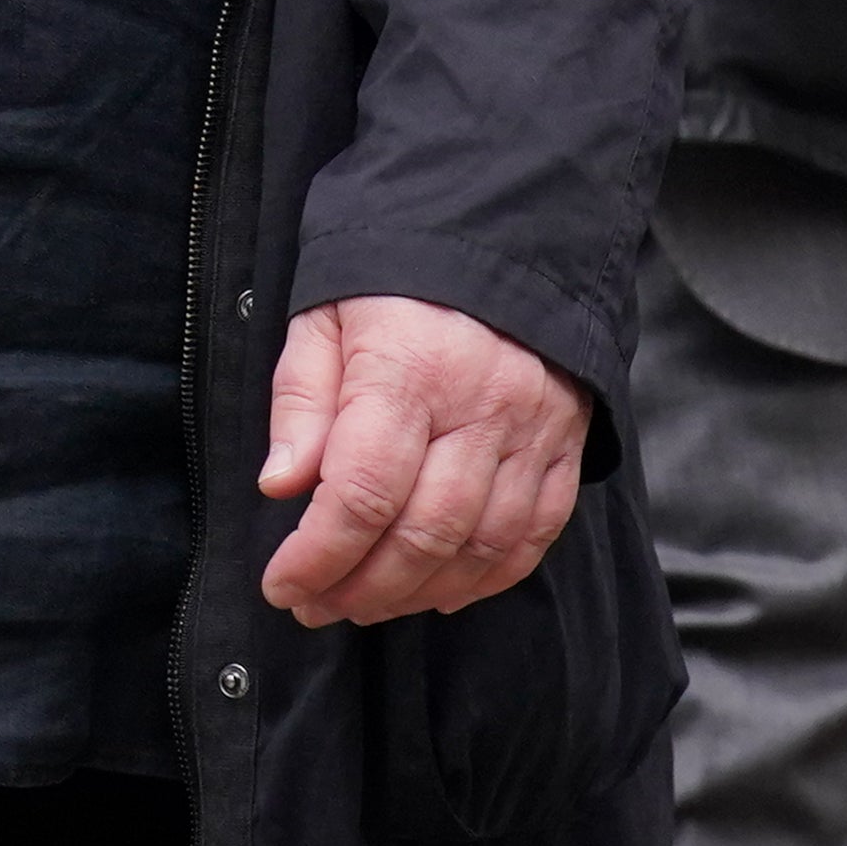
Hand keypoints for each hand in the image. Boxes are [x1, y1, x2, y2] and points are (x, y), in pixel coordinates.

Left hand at [256, 296, 586, 626]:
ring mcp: (532, 435)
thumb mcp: (323, 317)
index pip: (362, 492)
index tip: (280, 584)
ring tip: (364, 605)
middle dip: (361, 587)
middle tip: (314, 606)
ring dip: (418, 593)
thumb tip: (280, 484)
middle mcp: (480, 411)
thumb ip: (301, 401)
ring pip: (480, 547)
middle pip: (423, 533)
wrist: (503, 240)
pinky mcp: (566, 449)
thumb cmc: (393, 281)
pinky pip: (533, 537)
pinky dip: (485, 578)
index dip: (318, 555)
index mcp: (408, 372)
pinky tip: (440, 592)